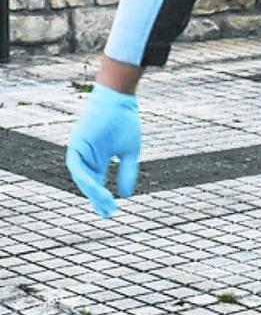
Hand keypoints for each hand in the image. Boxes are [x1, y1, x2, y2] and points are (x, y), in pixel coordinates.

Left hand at [66, 85, 141, 217]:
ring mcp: (80, 153)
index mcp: (99, 159)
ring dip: (93, 192)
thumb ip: (127, 172)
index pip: (98, 184)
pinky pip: (77, 168)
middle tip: (109, 214)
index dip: (103, 199)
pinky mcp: (75, 146)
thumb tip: (126, 195)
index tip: (111, 213)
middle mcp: (87, 158)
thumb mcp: (131, 151)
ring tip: (106, 204)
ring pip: (83, 179)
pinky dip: (86, 179)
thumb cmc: (125, 121)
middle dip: (99, 200)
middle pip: (90, 185)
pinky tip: (95, 188)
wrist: (119, 100)